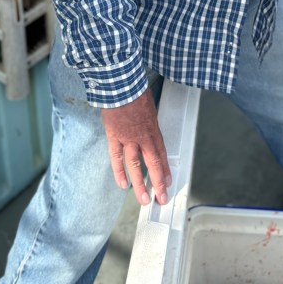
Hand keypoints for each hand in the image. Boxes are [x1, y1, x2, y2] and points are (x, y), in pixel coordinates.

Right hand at [101, 89, 171, 204]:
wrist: (121, 85)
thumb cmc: (134, 91)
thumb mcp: (149, 107)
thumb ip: (148, 122)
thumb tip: (146, 130)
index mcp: (153, 129)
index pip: (162, 154)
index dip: (165, 170)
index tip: (167, 182)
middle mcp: (143, 136)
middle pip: (153, 163)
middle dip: (158, 182)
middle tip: (161, 197)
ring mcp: (128, 138)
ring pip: (136, 165)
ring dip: (140, 184)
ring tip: (144, 199)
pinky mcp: (114, 137)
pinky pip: (116, 158)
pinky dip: (119, 172)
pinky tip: (123, 184)